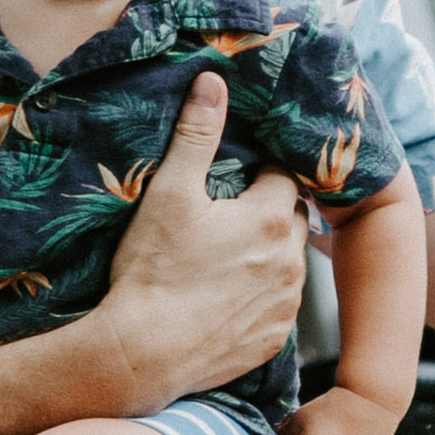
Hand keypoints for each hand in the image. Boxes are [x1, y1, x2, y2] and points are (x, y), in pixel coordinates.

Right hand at [91, 76, 306, 409]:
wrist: (142, 353)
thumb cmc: (151, 271)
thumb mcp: (169, 194)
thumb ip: (196, 136)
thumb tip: (213, 81)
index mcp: (271, 218)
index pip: (283, 176)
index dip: (259, 172)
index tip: (236, 176)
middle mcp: (292, 261)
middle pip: (290, 219)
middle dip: (267, 211)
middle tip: (227, 216)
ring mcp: (287, 304)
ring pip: (289, 264)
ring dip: (268, 255)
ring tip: (224, 258)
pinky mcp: (274, 339)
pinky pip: (278, 307)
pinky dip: (260, 297)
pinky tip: (226, 296)